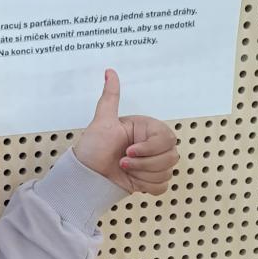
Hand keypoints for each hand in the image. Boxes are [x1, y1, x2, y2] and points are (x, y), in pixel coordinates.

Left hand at [73, 69, 178, 194]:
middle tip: (122, 161)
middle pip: (171, 157)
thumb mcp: (102, 121)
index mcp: (147, 130)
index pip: (167, 139)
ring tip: (125, 169)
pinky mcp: (151, 180)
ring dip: (142, 174)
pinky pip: (162, 186)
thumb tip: (109, 72)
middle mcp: (153, 146)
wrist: (87, 177)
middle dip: (143, 164)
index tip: (129, 150)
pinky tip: (132, 179)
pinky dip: (145, 185)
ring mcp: (153, 163)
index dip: (149, 149)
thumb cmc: (92, 148)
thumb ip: (110, 96)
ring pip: (167, 172)